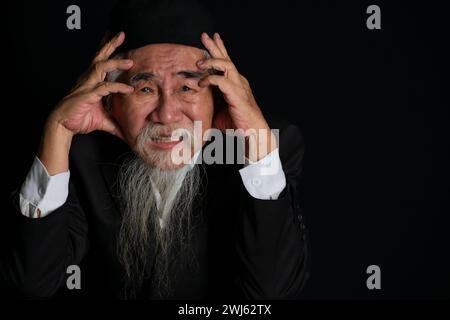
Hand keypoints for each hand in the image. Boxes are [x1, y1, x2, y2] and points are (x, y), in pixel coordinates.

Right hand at [49, 31, 133, 138]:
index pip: (101, 61)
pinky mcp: (88, 95)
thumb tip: (127, 133)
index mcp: (92, 81)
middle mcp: (89, 80)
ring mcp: (87, 86)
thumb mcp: (103, 121)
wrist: (64, 126)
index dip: (109, 50)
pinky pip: (104, 87)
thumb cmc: (80, 119)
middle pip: (100, 57)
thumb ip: (115, 124)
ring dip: (115, 62)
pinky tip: (128, 89)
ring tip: (129, 61)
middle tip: (121, 34)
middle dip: (110, 44)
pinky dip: (117, 87)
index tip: (117, 40)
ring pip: (101, 67)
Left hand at [197, 32, 275, 160]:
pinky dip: (211, 79)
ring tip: (199, 61)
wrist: (253, 134)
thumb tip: (194, 106)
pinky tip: (202, 82)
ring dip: (212, 61)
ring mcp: (239, 87)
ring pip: (226, 65)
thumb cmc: (237, 124)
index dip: (219, 49)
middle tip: (204, 35)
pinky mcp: (237, 95)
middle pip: (226, 58)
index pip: (226, 62)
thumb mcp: (218, 112)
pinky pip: (222, 81)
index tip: (211, 39)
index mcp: (235, 84)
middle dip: (215, 46)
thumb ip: (209, 104)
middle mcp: (239, 82)